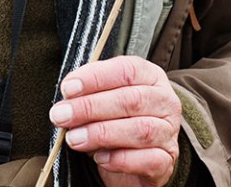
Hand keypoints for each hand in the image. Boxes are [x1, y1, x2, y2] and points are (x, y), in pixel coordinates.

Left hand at [49, 56, 183, 186]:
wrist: (137, 161)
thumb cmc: (117, 121)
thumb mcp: (105, 101)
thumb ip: (90, 94)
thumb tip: (67, 99)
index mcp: (151, 77)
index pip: (127, 70)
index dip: (96, 78)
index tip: (68, 88)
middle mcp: (165, 102)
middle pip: (131, 100)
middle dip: (91, 107)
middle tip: (61, 115)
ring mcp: (169, 132)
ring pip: (140, 130)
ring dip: (101, 133)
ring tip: (74, 138)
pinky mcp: (167, 161)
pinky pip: (148, 160)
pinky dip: (121, 160)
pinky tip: (100, 158)